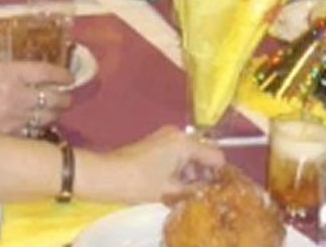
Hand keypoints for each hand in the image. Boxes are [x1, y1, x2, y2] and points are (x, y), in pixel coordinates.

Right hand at [0, 61, 72, 134]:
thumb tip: (0, 68)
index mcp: (9, 73)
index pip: (48, 72)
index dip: (63, 74)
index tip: (68, 76)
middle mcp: (18, 96)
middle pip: (57, 98)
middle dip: (65, 97)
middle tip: (64, 95)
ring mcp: (15, 120)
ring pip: (50, 118)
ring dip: (55, 114)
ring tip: (55, 111)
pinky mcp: (9, 139)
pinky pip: (34, 134)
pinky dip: (39, 130)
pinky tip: (37, 127)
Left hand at [103, 126, 224, 202]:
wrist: (106, 175)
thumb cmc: (140, 182)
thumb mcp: (171, 190)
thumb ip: (195, 188)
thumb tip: (209, 189)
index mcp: (185, 143)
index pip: (215, 155)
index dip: (218, 173)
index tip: (216, 189)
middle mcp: (179, 134)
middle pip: (203, 152)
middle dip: (203, 172)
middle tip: (199, 192)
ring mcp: (167, 136)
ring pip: (190, 153)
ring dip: (191, 170)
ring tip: (183, 191)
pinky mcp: (157, 141)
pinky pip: (178, 152)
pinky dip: (179, 166)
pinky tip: (172, 183)